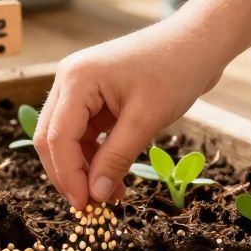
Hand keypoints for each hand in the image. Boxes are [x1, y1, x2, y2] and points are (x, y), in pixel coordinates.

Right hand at [34, 18, 225, 209]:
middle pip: (52, 139)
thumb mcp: (146, 119)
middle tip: (90, 208)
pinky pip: (86, 134)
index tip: (86, 206)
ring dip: (84, 169)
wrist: (198, 42)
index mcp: (76, 79)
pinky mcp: (95, 97)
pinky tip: (114, 179)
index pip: (57, 137)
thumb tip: (95, 195)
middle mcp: (69, 81)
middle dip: (69, 175)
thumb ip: (116, 158)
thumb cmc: (175, 71)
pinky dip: (96, 158)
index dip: (68, 175)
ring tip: (109, 197)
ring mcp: (80, 88)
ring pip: (67, 139)